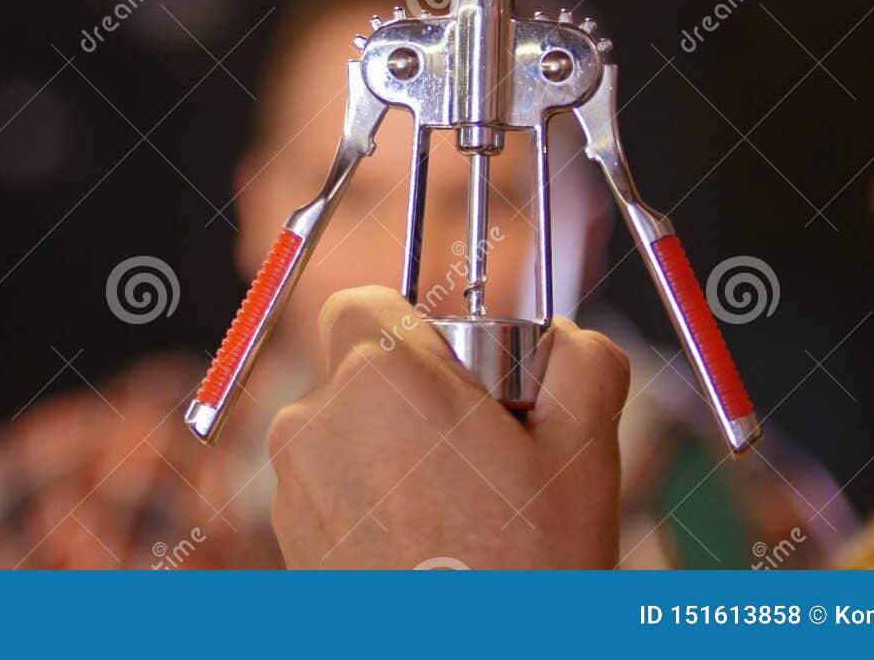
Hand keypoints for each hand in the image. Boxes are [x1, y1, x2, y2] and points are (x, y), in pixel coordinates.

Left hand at [268, 286, 630, 568]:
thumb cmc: (524, 571)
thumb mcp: (586, 452)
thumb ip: (583, 362)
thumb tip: (572, 337)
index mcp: (383, 374)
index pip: (364, 302)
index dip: (411, 328)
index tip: (455, 370)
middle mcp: (317, 418)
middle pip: (356, 370)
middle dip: (411, 395)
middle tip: (477, 451)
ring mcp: (292, 484)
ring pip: (341, 432)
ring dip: (388, 451)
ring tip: (457, 512)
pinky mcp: (287, 539)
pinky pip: (328, 488)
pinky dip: (367, 502)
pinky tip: (424, 547)